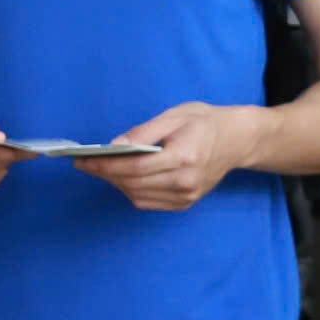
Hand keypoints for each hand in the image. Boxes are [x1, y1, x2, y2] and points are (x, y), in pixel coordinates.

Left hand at [86, 102, 266, 212]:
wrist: (236, 140)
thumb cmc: (203, 122)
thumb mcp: (173, 116)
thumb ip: (142, 133)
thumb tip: (113, 146)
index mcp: (184, 156)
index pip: (135, 167)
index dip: (105, 165)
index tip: (82, 160)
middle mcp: (186, 181)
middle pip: (134, 183)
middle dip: (104, 173)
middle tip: (84, 162)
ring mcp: (187, 196)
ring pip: (138, 196)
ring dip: (115, 183)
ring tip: (99, 168)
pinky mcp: (186, 202)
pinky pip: (149, 202)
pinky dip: (131, 190)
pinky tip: (122, 177)